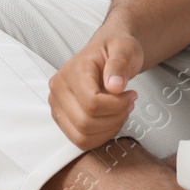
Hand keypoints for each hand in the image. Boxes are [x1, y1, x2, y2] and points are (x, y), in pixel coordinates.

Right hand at [48, 33, 142, 150]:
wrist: (107, 53)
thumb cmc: (115, 50)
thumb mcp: (124, 49)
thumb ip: (119, 64)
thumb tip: (115, 86)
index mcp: (71, 71)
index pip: (92, 103)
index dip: (117, 105)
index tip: (131, 95)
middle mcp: (58, 90)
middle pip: (85, 123)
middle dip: (114, 119)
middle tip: (129, 104)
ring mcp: (58, 106)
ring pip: (82, 137)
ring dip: (108, 129)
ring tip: (121, 111)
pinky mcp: (62, 119)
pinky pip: (81, 141)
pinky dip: (101, 136)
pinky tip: (112, 120)